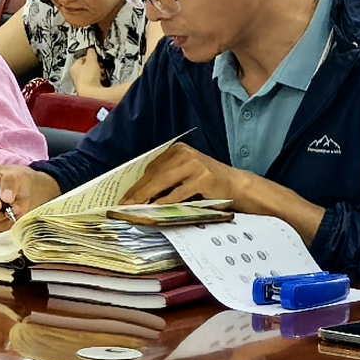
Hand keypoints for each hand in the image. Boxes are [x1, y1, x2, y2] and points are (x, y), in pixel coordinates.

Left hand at [121, 143, 243, 208]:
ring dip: (147, 197)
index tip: (125, 197)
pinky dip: (166, 202)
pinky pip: (179, 192)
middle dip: (138, 192)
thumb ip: (166, 181)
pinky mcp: (203, 178)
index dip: (137, 184)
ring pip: (163, 182)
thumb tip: (140, 195)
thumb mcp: (184, 175)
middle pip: (155, 175)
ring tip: (135, 208)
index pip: (151, 169)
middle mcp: (184, 154)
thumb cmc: (207, 184)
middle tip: (124, 205)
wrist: (236, 186)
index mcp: (177, 151)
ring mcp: (194, 165)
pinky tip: (156, 209)